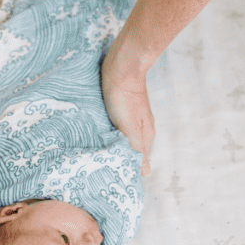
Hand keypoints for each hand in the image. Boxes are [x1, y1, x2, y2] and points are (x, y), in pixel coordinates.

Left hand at [101, 45, 153, 175]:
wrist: (121, 68)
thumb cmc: (125, 99)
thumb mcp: (130, 128)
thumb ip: (137, 150)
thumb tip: (146, 173)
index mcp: (146, 135)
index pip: (140, 159)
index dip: (128, 168)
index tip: (113, 176)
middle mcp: (141, 128)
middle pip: (132, 149)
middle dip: (119, 157)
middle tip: (102, 167)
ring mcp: (132, 117)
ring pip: (123, 137)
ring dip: (113, 145)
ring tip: (97, 154)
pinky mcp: (121, 108)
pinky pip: (115, 126)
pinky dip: (108, 132)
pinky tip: (98, 135)